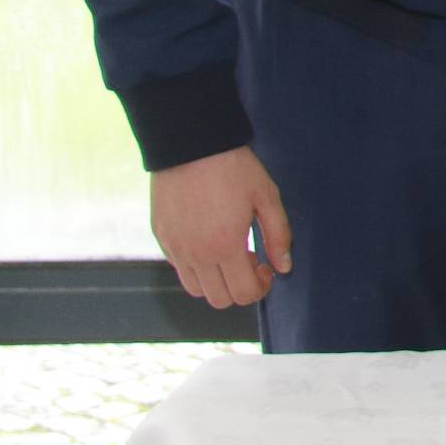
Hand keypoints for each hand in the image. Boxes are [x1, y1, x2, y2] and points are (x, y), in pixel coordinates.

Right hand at [150, 145, 290, 309]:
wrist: (191, 144)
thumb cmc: (233, 168)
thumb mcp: (267, 197)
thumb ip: (279, 235)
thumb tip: (283, 268)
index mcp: (225, 246)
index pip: (244, 294)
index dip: (261, 287)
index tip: (266, 266)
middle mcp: (196, 254)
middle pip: (220, 300)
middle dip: (240, 288)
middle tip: (251, 260)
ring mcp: (175, 248)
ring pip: (196, 290)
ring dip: (217, 282)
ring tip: (230, 253)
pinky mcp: (162, 238)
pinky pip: (179, 269)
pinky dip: (197, 268)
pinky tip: (209, 242)